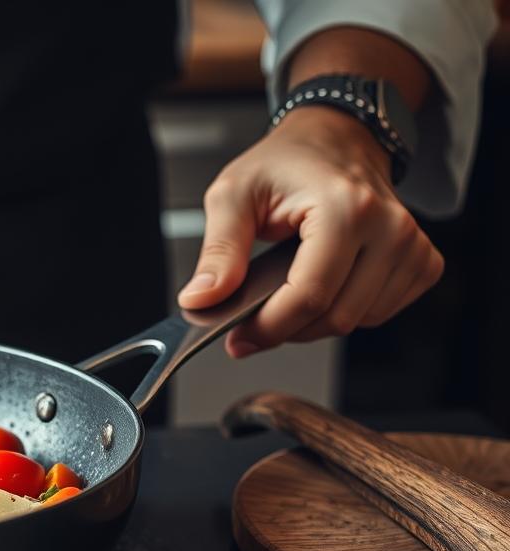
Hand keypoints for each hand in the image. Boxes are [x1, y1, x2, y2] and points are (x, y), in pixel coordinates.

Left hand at [177, 107, 442, 357]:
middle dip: (287, 329)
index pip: (310, 297)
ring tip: (287, 292)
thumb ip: (218, 251)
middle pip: (336, 317)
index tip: (239, 340)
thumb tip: (201, 299)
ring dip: (315, 322)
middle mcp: (389, 227)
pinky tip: (326, 286)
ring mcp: (411, 245)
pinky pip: (381, 313)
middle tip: (253, 322)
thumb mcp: (233, 195)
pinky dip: (349, 311)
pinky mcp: (422, 260)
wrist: (334, 138)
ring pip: (359, 321)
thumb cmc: (285, 162)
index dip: (269, 328)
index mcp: (345, 208)